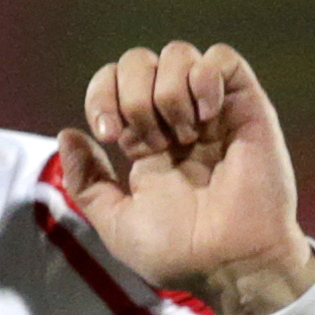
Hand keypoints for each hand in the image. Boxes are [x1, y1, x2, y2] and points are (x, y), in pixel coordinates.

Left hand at [61, 42, 314, 314]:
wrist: (227, 262)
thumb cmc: (176, 252)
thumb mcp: (114, 221)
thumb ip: (87, 181)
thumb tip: (68, 133)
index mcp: (142, 140)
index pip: (111, 81)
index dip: (100, 94)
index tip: (109, 136)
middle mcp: (175, 119)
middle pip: (138, 60)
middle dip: (130, 97)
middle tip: (147, 143)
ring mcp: (211, 109)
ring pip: (177, 52)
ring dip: (165, 92)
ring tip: (182, 137)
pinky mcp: (247, 106)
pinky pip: (222, 57)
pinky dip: (203, 78)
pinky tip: (204, 117)